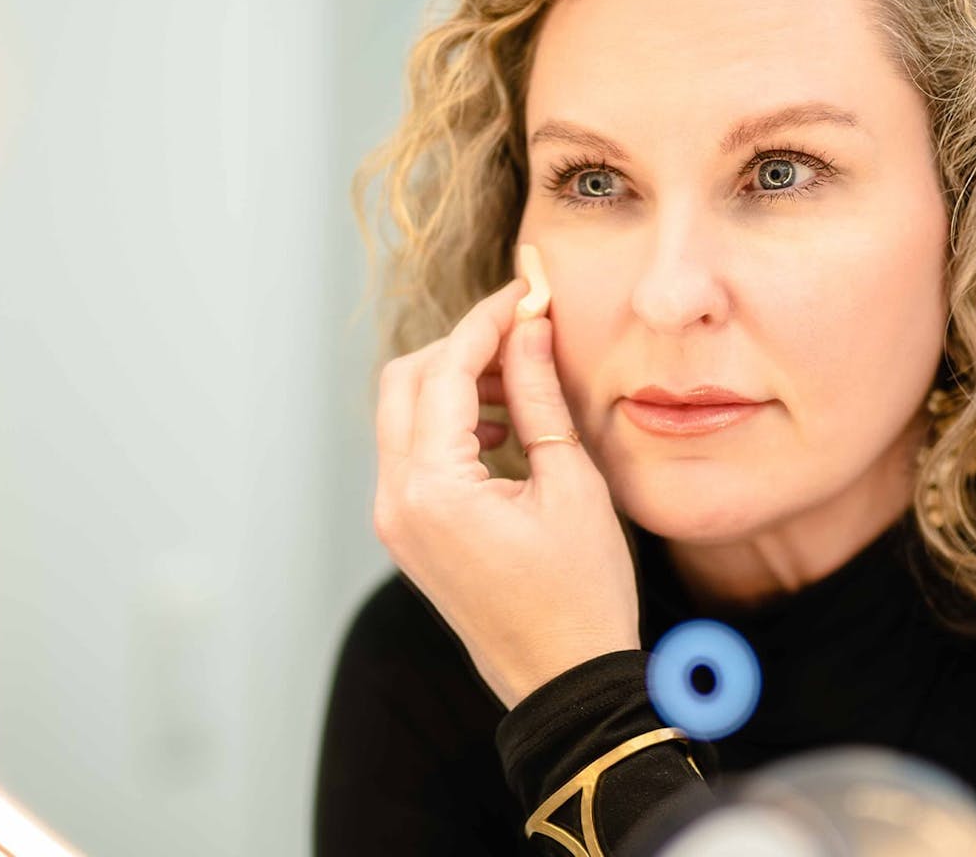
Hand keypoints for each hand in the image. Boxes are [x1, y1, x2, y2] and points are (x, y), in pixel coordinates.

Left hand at [372, 245, 638, 708]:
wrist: (562, 682)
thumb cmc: (581, 596)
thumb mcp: (571, 485)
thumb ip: (540, 397)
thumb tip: (529, 327)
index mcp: (433, 488)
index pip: (444, 369)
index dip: (488, 321)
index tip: (528, 292)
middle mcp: (396, 500)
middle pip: (404, 380)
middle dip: (461, 347)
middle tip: (524, 334)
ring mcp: (395, 519)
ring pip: (403, 414)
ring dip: (454, 385)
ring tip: (524, 386)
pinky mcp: (407, 532)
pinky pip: (413, 454)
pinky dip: (449, 425)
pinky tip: (505, 430)